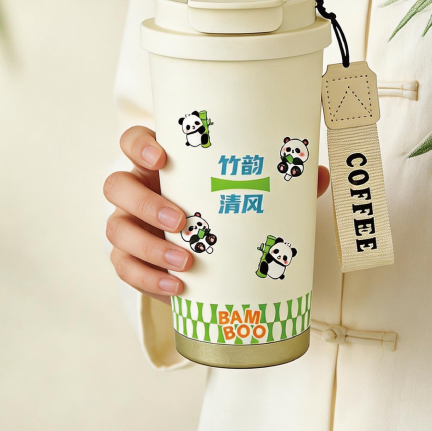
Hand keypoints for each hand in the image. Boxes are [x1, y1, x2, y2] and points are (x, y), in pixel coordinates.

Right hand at [104, 126, 330, 303]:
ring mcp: (129, 226)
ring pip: (116, 230)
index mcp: (162, 165)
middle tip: (181, 221)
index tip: (162, 157)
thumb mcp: (248, 192)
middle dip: (145, 203)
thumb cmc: (224, 208)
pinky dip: (148, 280)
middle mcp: (138, 190)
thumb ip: (280, 182)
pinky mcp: (131, 260)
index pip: (133, 141)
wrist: (211, 255)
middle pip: (117, 186)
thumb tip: (315, 174)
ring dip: (147, 246)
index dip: (139, 146)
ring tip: (187, 262)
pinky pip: (125, 269)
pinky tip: (176, 289)